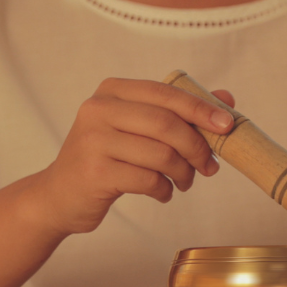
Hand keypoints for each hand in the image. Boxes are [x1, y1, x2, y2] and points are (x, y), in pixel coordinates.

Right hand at [26, 78, 232, 234]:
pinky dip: (164, 190)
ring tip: (184, 182)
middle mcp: (98, 109)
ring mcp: (93, 140)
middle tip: (209, 166)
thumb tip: (226, 98)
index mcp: (111, 91)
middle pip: (166, 124)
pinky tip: (162, 192)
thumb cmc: (105, 158)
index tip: (228, 126)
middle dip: (197, 147)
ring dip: (183, 173)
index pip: (166, 93)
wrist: (59, 195)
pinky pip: (148, 180)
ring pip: (161, 154)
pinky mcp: (95, 172)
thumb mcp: (136, 129)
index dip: (201, 108)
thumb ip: (177, 112)